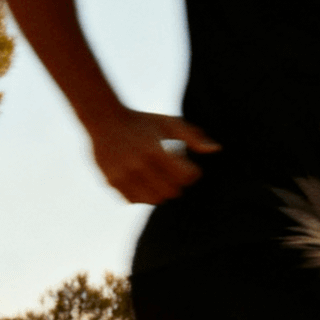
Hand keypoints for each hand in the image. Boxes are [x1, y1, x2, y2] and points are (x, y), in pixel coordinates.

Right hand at [87, 107, 219, 204]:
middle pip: (171, 192)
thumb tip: (216, 149)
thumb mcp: (168, 123)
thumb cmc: (142, 120)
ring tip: (158, 177)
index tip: (188, 166)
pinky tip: (143, 180)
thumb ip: (192, 136)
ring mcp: (122, 175)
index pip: (185, 176)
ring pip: (153, 200)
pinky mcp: (111, 182)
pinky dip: (142, 195)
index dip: (192, 173)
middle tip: (173, 171)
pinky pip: (134, 200)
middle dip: (177, 183)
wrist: (104, 119)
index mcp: (154, 149)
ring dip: (160, 192)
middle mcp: (138, 165)